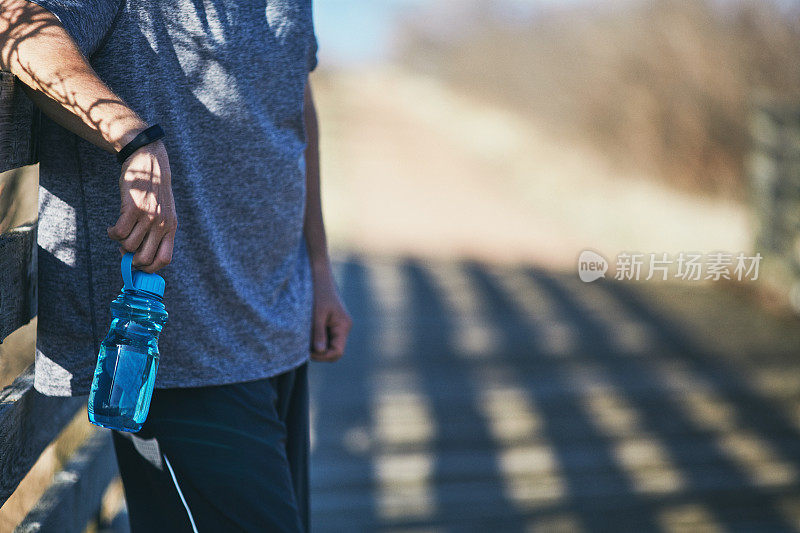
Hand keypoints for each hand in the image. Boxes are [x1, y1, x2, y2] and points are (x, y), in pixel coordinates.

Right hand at [107, 139, 177, 272]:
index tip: (139, 265)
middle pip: (144, 258)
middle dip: (131, 259)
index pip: (164, 259)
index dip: (150, 268)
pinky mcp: (133, 208)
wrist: (149, 162)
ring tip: (120, 232)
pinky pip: (118, 233)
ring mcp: (148, 217)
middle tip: (124, 249)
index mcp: (171, 228)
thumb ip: (156, 232)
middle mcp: (162, 224)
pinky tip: (112, 227)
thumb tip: (137, 256)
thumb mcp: (164, 212)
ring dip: (120, 243)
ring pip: (128, 246)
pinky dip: (112, 233)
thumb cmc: (153, 191)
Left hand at [310, 265, 351, 361]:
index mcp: (343, 326)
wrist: (319, 274)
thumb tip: (319, 351)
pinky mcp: (330, 322)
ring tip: (303, 337)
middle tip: (302, 347)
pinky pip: (324, 336)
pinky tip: (306, 332)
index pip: (337, 352)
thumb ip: (318, 333)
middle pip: (333, 350)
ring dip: (315, 344)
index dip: (323, 357)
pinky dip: (315, 337)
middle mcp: (343, 327)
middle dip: (318, 352)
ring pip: (327, 344)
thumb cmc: (319, 291)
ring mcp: (337, 325)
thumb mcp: (317, 314)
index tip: (308, 353)